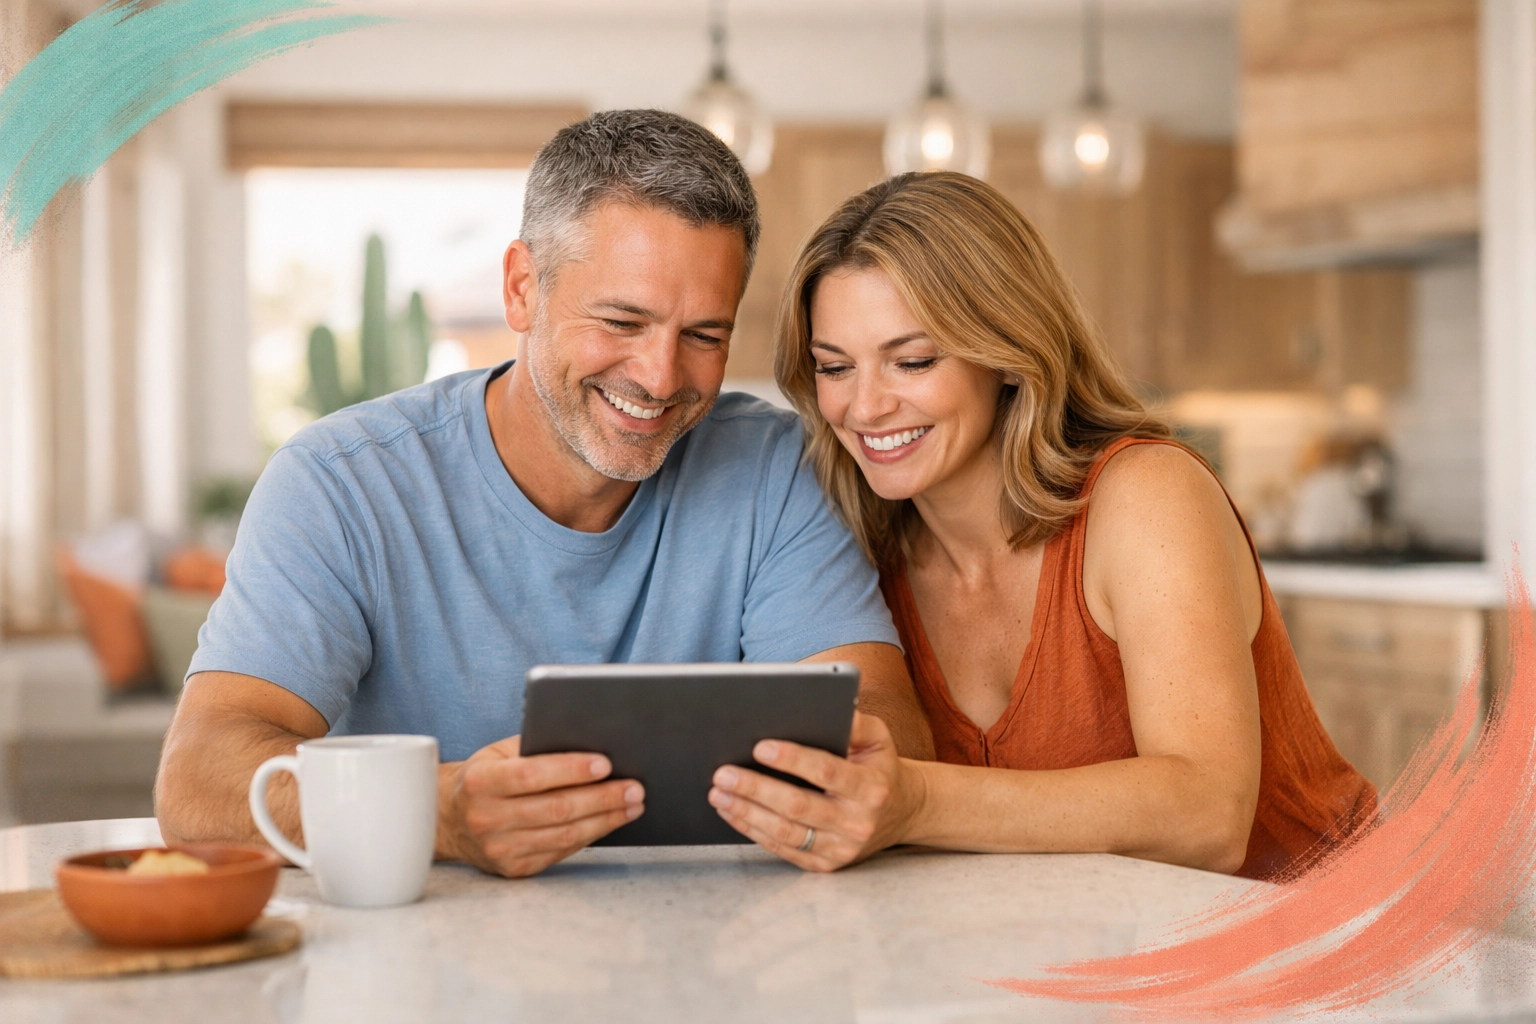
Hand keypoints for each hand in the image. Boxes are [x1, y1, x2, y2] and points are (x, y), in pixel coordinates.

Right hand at [438, 735, 643, 877]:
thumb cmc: (485, 778)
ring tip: (633, 805)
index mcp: (480, 782)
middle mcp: (487, 818)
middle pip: (556, 809)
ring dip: (605, 819)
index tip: (605, 764)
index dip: (571, 770)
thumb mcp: (498, 754)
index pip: (532, 776)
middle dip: (602, 797)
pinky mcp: (515, 868)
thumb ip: (534, 748)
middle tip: (635, 787)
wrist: (449, 821)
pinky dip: (590, 835)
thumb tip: (590, 744)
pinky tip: (610, 822)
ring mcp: (500, 849)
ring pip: (564, 834)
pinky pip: (561, 851)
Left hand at [707, 711, 922, 871]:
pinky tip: (732, 812)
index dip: (792, 760)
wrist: (901, 813)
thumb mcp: (879, 739)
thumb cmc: (880, 768)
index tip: (760, 747)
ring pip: (785, 832)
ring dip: (746, 812)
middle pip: (798, 806)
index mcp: (871, 788)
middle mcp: (857, 822)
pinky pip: (783, 849)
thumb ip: (856, 722)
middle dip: (756, 788)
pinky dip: (752, 831)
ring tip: (718, 793)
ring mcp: (841, 848)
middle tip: (723, 773)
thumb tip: (826, 705)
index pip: (827, 771)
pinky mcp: (825, 864)